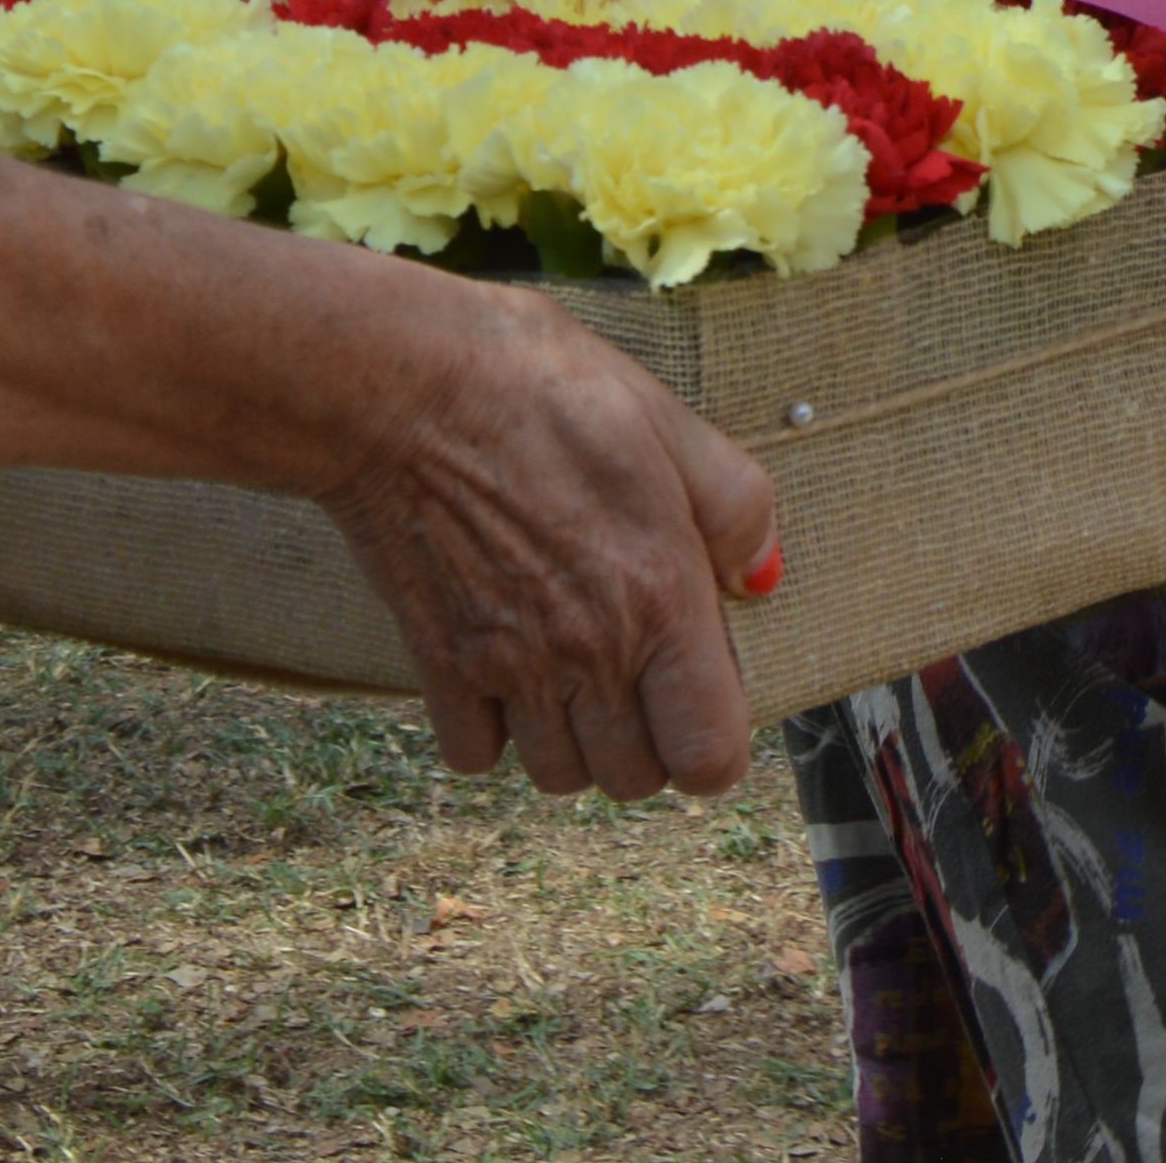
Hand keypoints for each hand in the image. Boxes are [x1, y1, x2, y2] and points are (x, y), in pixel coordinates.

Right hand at [320, 291, 781, 798]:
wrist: (401, 386)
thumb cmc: (537, 387)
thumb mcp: (664, 417)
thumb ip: (734, 505)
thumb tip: (764, 579)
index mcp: (660, 597)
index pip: (709, 758)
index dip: (714, 740)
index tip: (701, 690)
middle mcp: (588, 653)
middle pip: (634, 779)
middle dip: (646, 739)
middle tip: (636, 670)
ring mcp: (509, 666)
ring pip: (558, 775)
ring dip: (572, 739)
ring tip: (571, 669)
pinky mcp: (439, 663)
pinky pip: (476, 754)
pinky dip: (492, 730)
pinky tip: (503, 668)